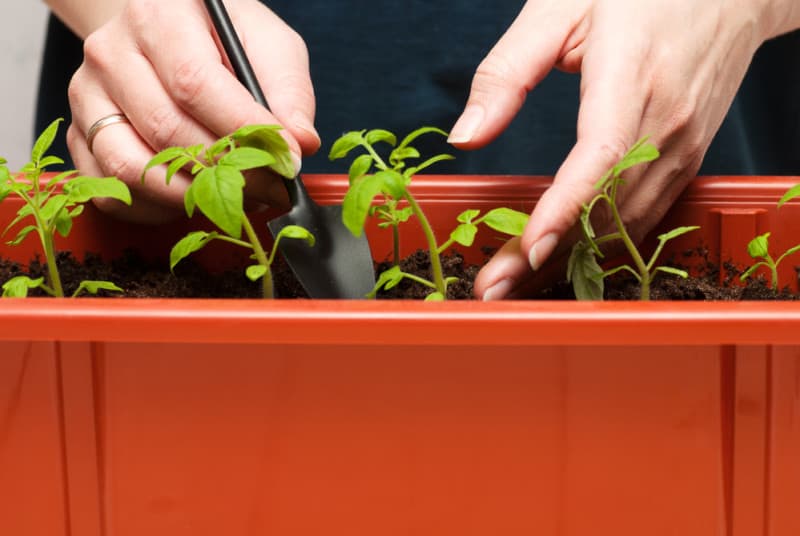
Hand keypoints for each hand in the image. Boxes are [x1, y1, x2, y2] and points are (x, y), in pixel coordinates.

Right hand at [66, 0, 319, 222]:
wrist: (167, 31)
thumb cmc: (222, 39)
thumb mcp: (268, 45)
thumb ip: (288, 91)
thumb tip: (300, 144)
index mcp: (159, 15)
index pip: (195, 84)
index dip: (244, 131)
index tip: (286, 161)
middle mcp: (111, 52)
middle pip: (167, 130)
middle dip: (228, 173)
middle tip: (271, 188)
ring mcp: (88, 96)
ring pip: (131, 167)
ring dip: (192, 197)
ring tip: (235, 197)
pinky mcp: (80, 134)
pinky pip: (111, 190)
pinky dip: (156, 209)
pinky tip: (192, 199)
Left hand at [448, 0, 795, 298]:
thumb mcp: (558, 10)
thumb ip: (506, 72)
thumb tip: (465, 136)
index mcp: (631, 77)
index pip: (599, 158)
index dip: (564, 209)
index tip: (527, 251)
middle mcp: (665, 122)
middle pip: (603, 207)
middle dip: (545, 257)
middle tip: (492, 290)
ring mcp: (683, 147)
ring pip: (624, 222)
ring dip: (570, 260)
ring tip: (516, 288)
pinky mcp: (688, 160)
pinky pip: (644, 214)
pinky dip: (603, 245)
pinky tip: (566, 262)